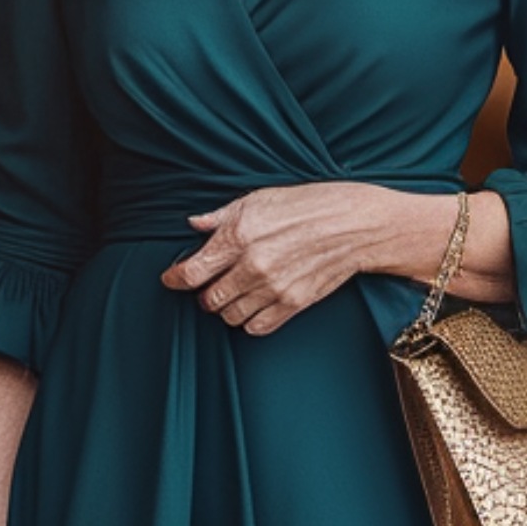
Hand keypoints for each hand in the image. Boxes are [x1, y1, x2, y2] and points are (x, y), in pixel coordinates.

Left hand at [161, 182, 390, 334]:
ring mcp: (273, 289)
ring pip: (230, 316)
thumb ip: (222, 216)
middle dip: (204, 293)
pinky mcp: (292, 304)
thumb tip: (194, 224)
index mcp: (240, 235)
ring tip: (234, 292)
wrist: (355, 224)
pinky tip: (254, 304)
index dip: (175, 278)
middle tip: (210, 284)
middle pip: (208, 299)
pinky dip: (248, 320)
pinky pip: (256, 327)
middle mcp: (253, 266)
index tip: (171, 278)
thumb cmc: (309, 204)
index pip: (192, 271)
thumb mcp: (260, 198)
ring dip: (226, 307)